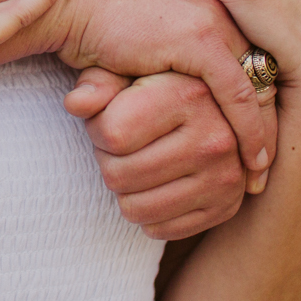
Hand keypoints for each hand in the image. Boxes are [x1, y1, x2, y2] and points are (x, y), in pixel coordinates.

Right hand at [41, 0, 278, 190]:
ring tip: (261, 173)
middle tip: (266, 168)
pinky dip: (248, 130)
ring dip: (266, 133)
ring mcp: (215, 22)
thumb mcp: (145, 50)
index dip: (260, 107)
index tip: (261, 146)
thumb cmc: (96, 23)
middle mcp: (224, 11)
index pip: (254, 64)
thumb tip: (177, 107)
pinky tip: (251, 160)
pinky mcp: (199, 38)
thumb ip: (170, 72)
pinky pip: (236, 93)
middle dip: (270, 124)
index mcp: (215, 7)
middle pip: (265, 75)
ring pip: (258, 86)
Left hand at [65, 67, 251, 229]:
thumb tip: (74, 104)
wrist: (222, 113)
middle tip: (119, 147)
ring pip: (134, 208)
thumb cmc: (160, 88)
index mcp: (188, 96)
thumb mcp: (130, 71)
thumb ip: (98, 83)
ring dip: (124, 190)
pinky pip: (158, 230)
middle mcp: (213, 138)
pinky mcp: (225, 208)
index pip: (113, 134)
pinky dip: (146, 213)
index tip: (105, 122)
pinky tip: (153, 186)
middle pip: (119, 175)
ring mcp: (224, 178)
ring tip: (134, 164)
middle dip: (108, 161)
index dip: (96, 131)